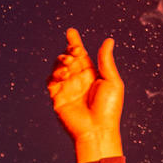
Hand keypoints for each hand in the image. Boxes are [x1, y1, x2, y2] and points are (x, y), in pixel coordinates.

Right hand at [48, 28, 124, 162]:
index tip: (71, 32)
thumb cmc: (109, 109)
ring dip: (61, 61)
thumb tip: (108, 40)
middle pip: (68, 58)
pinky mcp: (57, 97)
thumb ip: (105, 61)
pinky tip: (63, 74)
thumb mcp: (112, 81)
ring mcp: (67, 88)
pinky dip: (55, 74)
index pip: (81, 55)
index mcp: (91, 75)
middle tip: (75, 51)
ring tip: (69, 64)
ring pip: (58, 67)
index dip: (75, 43)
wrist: (97, 130)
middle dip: (69, 51)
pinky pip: (51, 81)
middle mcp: (78, 80)